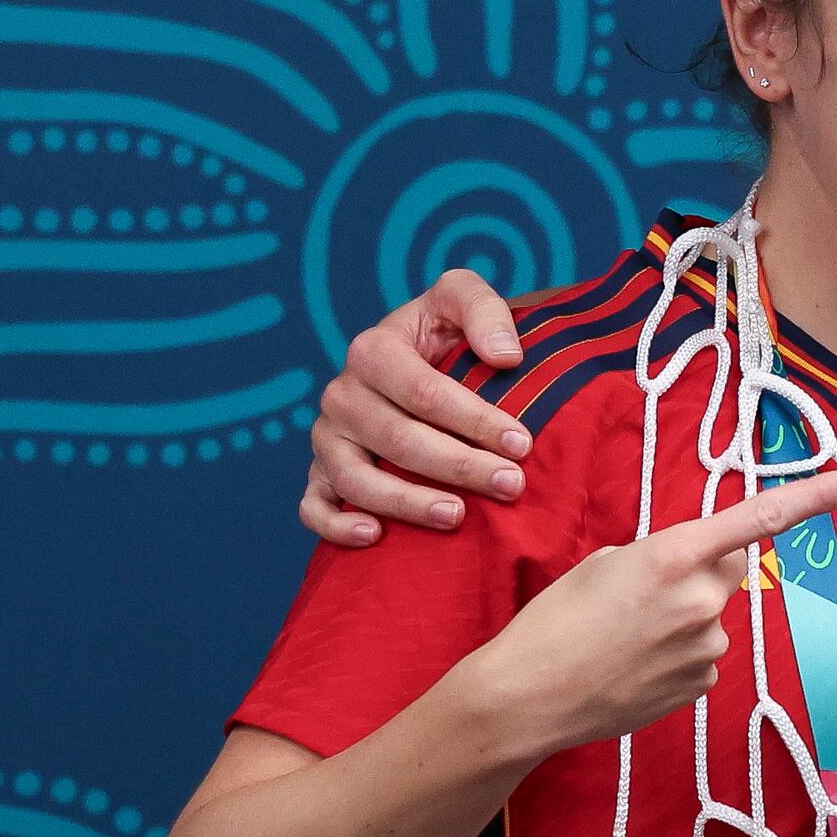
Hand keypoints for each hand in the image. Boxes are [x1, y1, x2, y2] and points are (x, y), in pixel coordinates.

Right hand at [300, 271, 529, 541]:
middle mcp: (342, 396)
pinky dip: (336, 525)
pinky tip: (375, 536)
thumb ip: (483, 310)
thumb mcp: (461, 299)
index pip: (424, 392)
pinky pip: (313, 507)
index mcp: (373, 350)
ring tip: (457, 516)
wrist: (415, 363)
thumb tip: (503, 357)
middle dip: (459, 466)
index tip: (522, 444)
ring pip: (356, 479)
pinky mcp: (320, 473)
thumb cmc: (442, 334)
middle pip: (398, 439)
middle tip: (510, 485)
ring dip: (406, 503)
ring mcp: (327, 438)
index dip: (474, 419)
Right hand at [460, 470, 836, 758]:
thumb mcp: (603, 564)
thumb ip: (661, 555)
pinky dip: (675, 656)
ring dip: (682, 619)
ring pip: (711, 616)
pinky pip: (702, 655)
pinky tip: (633, 665)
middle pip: (729, 568)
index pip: (760, 518)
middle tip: (643, 592)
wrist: (528, 698)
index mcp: (674, 555)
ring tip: (624, 637)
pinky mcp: (702, 684)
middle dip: (701, 571)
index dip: (818, 496)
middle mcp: (702, 600)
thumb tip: (692, 569)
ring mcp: (707, 647)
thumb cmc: (553, 623)